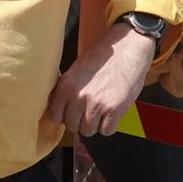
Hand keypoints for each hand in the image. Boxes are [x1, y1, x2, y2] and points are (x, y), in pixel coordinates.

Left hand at [45, 21, 153, 136]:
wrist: (126, 49)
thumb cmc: (101, 58)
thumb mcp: (75, 70)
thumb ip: (66, 90)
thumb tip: (58, 109)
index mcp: (66, 86)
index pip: (55, 116)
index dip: (64, 117)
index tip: (70, 114)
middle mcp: (79, 96)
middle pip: (72, 126)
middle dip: (79, 122)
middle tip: (88, 111)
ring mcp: (97, 104)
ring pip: (88, 131)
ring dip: (94, 125)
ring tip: (99, 112)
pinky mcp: (115, 109)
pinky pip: (106, 131)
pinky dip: (109, 126)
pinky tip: (110, 113)